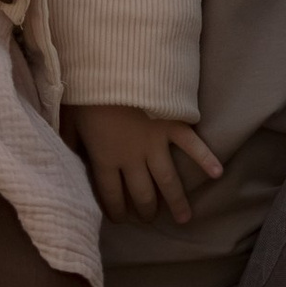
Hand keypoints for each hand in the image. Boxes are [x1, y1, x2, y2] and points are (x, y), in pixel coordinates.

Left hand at [64, 104, 225, 225]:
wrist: (112, 67)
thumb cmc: (85, 91)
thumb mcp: (68, 119)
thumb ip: (70, 141)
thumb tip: (68, 156)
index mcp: (104, 158)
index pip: (111, 195)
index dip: (115, 211)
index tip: (120, 219)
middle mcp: (132, 158)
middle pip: (141, 193)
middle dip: (145, 210)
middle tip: (148, 219)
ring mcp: (156, 144)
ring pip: (168, 181)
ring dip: (176, 202)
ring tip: (183, 219)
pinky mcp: (173, 125)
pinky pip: (193, 145)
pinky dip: (207, 159)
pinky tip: (218, 174)